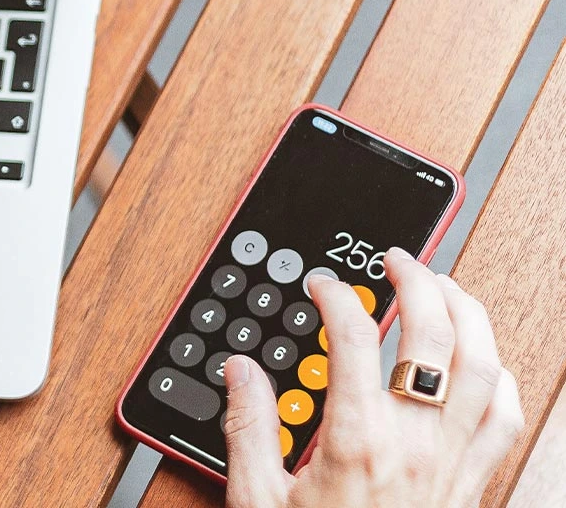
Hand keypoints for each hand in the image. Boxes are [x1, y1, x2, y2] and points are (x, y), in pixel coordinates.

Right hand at [222, 249, 522, 507]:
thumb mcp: (258, 499)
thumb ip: (247, 428)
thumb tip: (240, 372)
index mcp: (357, 441)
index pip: (354, 338)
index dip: (338, 297)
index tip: (324, 287)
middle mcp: (414, 443)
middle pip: (434, 334)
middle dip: (418, 281)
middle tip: (398, 261)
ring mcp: (451, 460)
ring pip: (484, 365)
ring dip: (469, 314)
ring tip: (447, 288)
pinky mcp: (471, 480)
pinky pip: (504, 416)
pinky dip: (498, 376)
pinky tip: (480, 360)